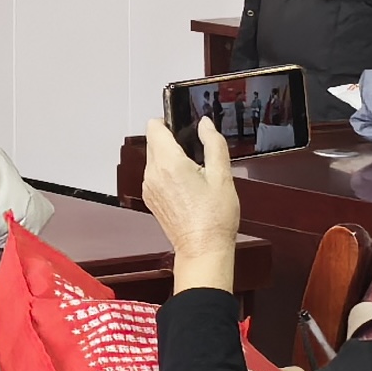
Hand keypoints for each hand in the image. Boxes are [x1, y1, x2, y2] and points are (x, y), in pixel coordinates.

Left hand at [139, 115, 242, 291]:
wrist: (203, 248)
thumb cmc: (215, 217)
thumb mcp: (223, 176)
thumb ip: (213, 144)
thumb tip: (205, 123)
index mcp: (168, 163)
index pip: (154, 126)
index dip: (168, 122)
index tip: (184, 127)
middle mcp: (152, 173)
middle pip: (154, 142)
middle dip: (172, 140)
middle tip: (196, 152)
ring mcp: (148, 187)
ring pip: (154, 159)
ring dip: (170, 158)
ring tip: (194, 172)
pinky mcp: (150, 198)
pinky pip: (154, 175)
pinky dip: (166, 173)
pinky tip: (186, 186)